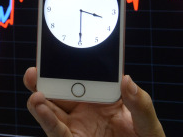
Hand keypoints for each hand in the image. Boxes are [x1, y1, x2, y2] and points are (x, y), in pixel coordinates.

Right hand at [23, 67, 164, 136]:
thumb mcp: (148, 124)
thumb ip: (140, 104)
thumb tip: (127, 80)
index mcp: (103, 98)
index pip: (84, 77)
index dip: (71, 64)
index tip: (59, 53)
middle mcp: (86, 109)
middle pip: (60, 90)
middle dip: (45, 79)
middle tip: (35, 71)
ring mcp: (77, 126)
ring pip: (52, 110)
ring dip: (40, 100)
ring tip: (36, 94)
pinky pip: (57, 131)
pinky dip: (47, 119)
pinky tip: (41, 108)